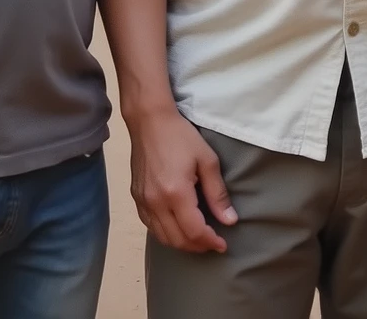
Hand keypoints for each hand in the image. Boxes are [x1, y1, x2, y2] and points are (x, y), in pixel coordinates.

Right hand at [127, 105, 236, 252]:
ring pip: (162, 236)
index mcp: (176, 193)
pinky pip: (150, 226)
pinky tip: (177, 228)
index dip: (210, 242)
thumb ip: (218, 194)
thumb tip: (230, 220)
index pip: (194, 231)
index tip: (223, 244)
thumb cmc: (181, 136)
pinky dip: (166, 233)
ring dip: (182, 243)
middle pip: (177, 239)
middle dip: (198, 246)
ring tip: (198, 239)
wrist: (150, 121)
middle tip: (213, 243)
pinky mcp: (136, 197)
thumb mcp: (207, 161)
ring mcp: (143, 201)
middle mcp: (156, 202)